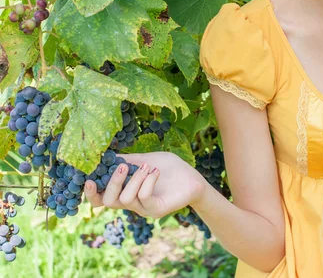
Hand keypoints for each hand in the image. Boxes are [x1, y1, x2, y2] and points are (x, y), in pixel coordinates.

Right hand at [83, 151, 205, 218]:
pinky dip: (147, 182)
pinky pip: (144, 198)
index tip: (88, 180)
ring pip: (125, 199)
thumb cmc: (168, 168)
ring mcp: (143, 208)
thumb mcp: (145, 160)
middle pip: (108, 201)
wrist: (192, 178)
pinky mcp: (156, 210)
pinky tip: (155, 172)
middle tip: (124, 166)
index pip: (100, 199)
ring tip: (148, 167)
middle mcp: (131, 202)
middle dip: (113, 182)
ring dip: (135, 179)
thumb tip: (105, 154)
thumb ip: (127, 160)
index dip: (91, 193)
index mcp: (125, 191)